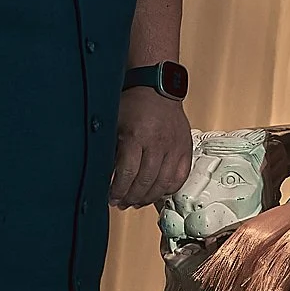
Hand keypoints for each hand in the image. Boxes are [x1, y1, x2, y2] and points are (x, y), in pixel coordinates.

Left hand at [111, 88, 193, 207]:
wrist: (157, 88)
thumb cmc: (133, 104)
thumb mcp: (114, 125)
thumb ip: (110, 150)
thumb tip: (103, 175)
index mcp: (137, 136)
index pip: (127, 173)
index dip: (118, 191)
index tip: (111, 198)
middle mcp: (158, 143)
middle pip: (146, 182)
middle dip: (132, 197)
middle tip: (123, 203)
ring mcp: (175, 146)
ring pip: (164, 183)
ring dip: (149, 197)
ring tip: (138, 201)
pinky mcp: (185, 148)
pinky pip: (181, 176)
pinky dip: (169, 188)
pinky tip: (159, 191)